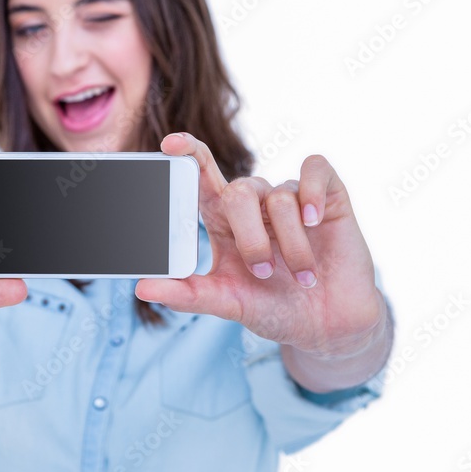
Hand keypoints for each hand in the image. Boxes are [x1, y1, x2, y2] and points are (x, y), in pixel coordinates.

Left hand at [135, 132, 387, 358]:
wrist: (328, 327)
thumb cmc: (273, 309)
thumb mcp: (229, 303)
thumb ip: (188, 295)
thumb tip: (142, 288)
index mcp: (223, 219)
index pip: (200, 175)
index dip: (188, 154)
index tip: (170, 144)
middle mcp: (254, 203)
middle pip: (239, 191)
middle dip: (250, 237)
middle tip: (262, 272)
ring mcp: (291, 197)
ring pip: (279, 196)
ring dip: (291, 244)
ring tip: (303, 277)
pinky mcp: (329, 196)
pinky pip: (315, 170)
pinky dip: (313, 193)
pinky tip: (315, 221)